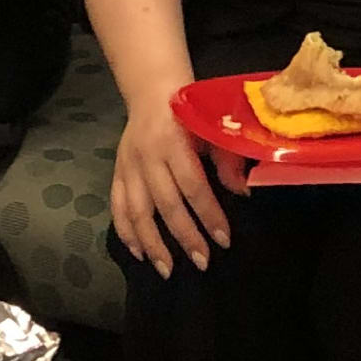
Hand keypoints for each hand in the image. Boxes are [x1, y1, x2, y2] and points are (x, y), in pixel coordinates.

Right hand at [107, 95, 237, 276]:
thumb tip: (243, 192)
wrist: (152, 91)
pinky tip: (139, 253)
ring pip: (137, 211)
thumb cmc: (190, 111)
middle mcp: (148, 156)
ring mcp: (128, 165)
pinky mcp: (117, 171)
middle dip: (184, 236)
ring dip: (152, 243)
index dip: (208, 215)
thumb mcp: (211, 128)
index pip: (193, 186)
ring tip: (166, 269)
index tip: (224, 240)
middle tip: (202, 263)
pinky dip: (126, 232)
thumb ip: (227, 159)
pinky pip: (117, 206)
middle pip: (166, 204)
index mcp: (174, 141)